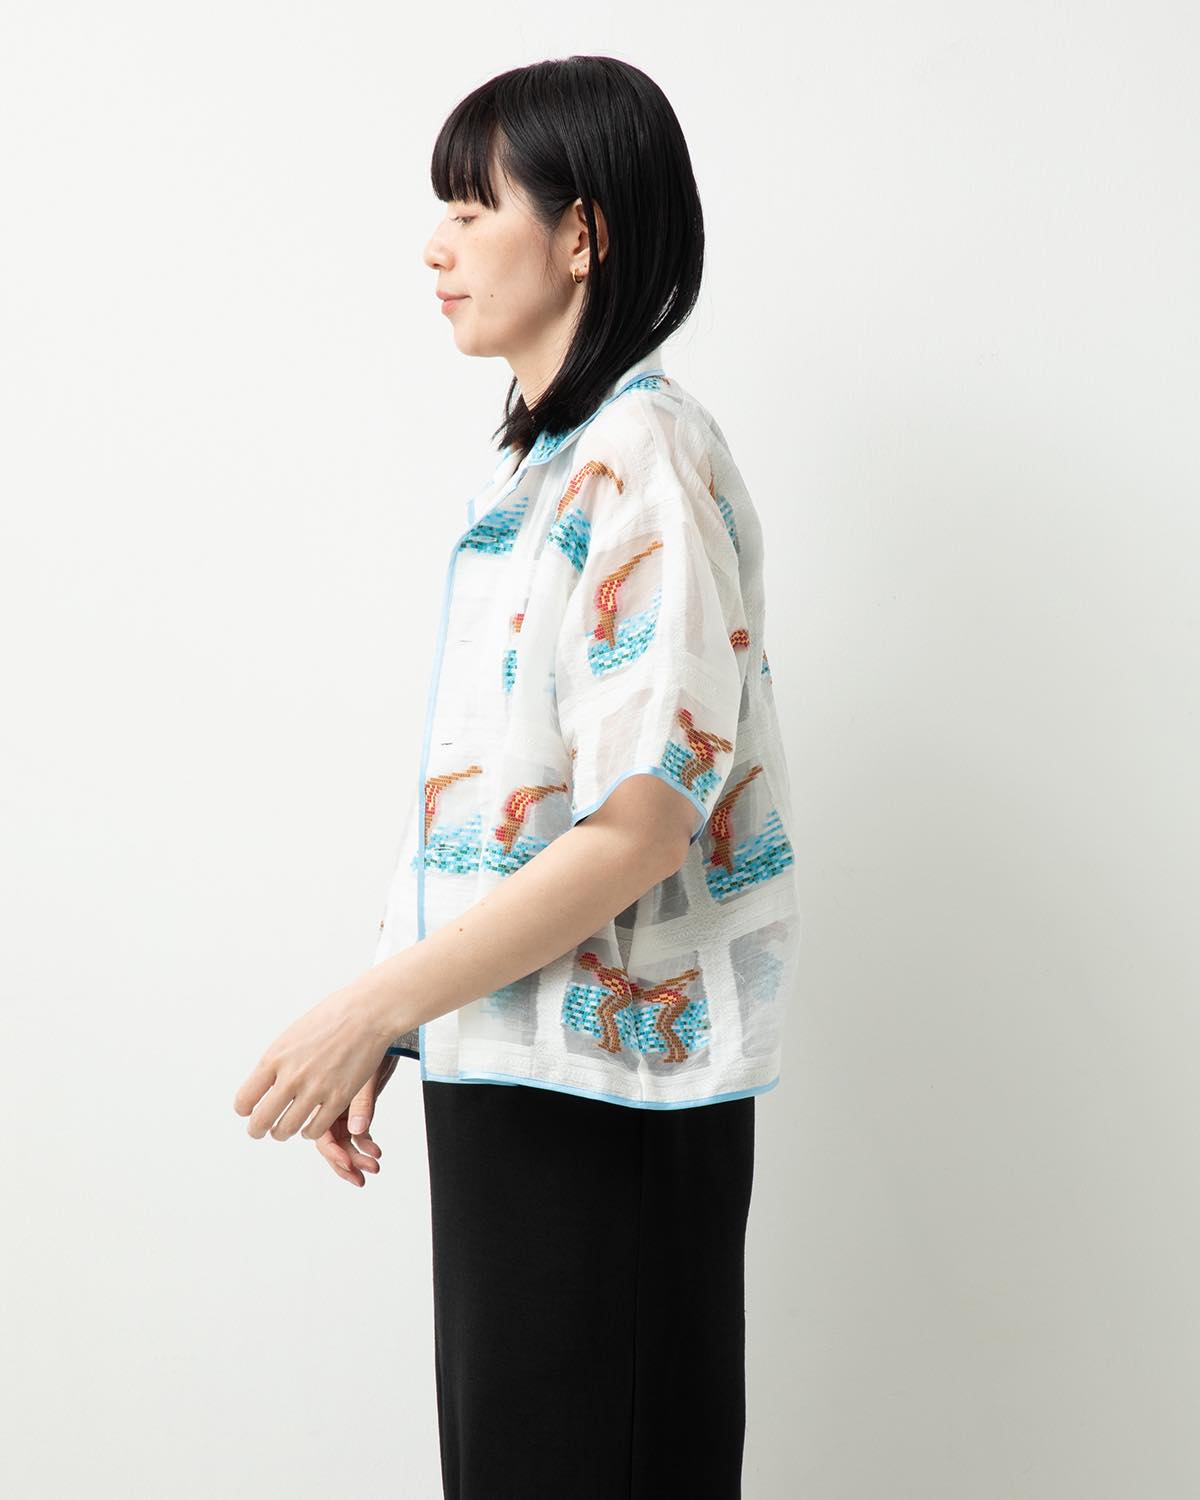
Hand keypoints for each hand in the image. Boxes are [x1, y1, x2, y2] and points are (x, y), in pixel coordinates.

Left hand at [233, 972, 393, 1142]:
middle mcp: (292, 1076)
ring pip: (287, 1129)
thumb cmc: (331, 1019)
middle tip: (260, 1131)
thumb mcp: (292, 1035)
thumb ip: (277, 1062)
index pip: (244, 1099)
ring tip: (286, 1129)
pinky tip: (311, 1126)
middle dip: (257, 1130)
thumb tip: (264, 1084)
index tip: (250, 1111)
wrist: (367, 1012)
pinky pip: (315, 1129)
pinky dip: (309, 1132)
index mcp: (275, 1058)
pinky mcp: (339, 1097)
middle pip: (261, 1121)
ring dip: (283, 1133)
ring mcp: (316, 1088)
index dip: (245, 1109)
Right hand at [315, 1052, 397, 1187]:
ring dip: (355, 1158)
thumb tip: (359, 1132)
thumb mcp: (364, 1074)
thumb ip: (361, 1103)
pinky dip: (365, 1144)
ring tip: (373, 1166)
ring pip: (342, 1142)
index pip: (320, 1135)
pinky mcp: (351, 1104)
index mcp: (322, 1097)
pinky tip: (376, 1153)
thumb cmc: (364, 1042)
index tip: (348, 1165)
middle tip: (359, 1178)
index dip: (333, 1153)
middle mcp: (326, 1104)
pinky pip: (357, 1132)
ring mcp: (337, 1105)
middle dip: (344, 1163)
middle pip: (329, 1144)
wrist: (373, 1020)